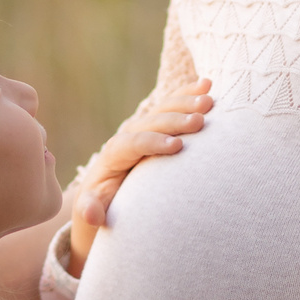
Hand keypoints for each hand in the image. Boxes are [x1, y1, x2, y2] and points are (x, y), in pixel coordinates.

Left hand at [68, 79, 212, 275]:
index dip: (153, 142)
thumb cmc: (104, 202)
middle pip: (151, 122)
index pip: (132, 143)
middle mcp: (130, 135)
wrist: (109, 189)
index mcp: (114, 154)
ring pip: (163, 109)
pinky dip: (189, 93)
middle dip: (174, 120)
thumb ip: (91, 208)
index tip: (177, 146)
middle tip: (199, 121)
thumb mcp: (95, 208)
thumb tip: (90, 214)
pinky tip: (207, 85)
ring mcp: (145, 127)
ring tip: (209, 101)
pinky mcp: (158, 126)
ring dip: (186, 102)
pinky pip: (173, 105)